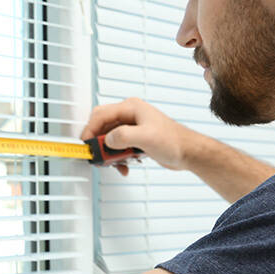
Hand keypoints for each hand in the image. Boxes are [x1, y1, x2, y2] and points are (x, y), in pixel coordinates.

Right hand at [80, 98, 196, 176]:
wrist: (188, 152)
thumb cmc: (174, 141)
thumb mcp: (145, 137)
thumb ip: (122, 136)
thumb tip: (108, 141)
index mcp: (131, 108)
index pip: (100, 115)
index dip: (90, 130)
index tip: (86, 144)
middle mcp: (130, 115)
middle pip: (102, 126)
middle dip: (99, 143)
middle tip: (99, 155)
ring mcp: (132, 127)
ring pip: (109, 139)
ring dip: (109, 153)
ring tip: (114, 163)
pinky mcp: (135, 139)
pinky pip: (118, 147)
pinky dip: (118, 158)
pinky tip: (124, 166)